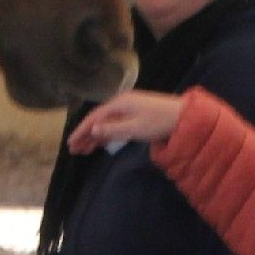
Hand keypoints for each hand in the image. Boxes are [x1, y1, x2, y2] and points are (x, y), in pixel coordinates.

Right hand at [67, 89, 185, 153]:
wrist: (183, 117)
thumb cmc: (159, 122)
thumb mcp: (135, 128)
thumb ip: (112, 130)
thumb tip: (92, 130)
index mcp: (119, 104)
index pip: (94, 118)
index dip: (81, 131)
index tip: (70, 143)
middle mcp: (121, 103)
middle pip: (98, 120)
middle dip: (85, 135)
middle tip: (74, 150)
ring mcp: (129, 109)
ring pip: (106, 123)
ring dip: (95, 137)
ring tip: (84, 150)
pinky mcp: (136, 115)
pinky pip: (115, 124)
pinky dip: (106, 134)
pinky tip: (101, 143)